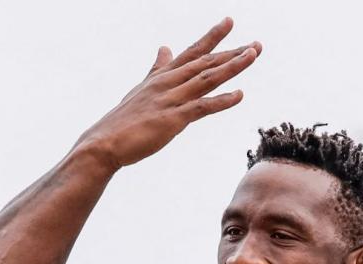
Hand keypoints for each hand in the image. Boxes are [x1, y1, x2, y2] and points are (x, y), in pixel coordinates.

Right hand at [76, 17, 260, 169]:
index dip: (212, 37)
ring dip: (232, 66)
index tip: (229, 21)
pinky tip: (240, 95)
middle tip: (258, 44)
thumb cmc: (123, 120)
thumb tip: (165, 47)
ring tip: (253, 55)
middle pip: (205, 62)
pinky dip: (222, 100)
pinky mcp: (172, 119)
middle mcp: (168, 83)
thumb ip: (157, 68)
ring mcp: (170, 99)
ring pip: (206, 78)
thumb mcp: (142, 88)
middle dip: (232, 52)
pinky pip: (202, 107)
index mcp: (162, 76)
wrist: (104, 143)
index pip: (192, 51)